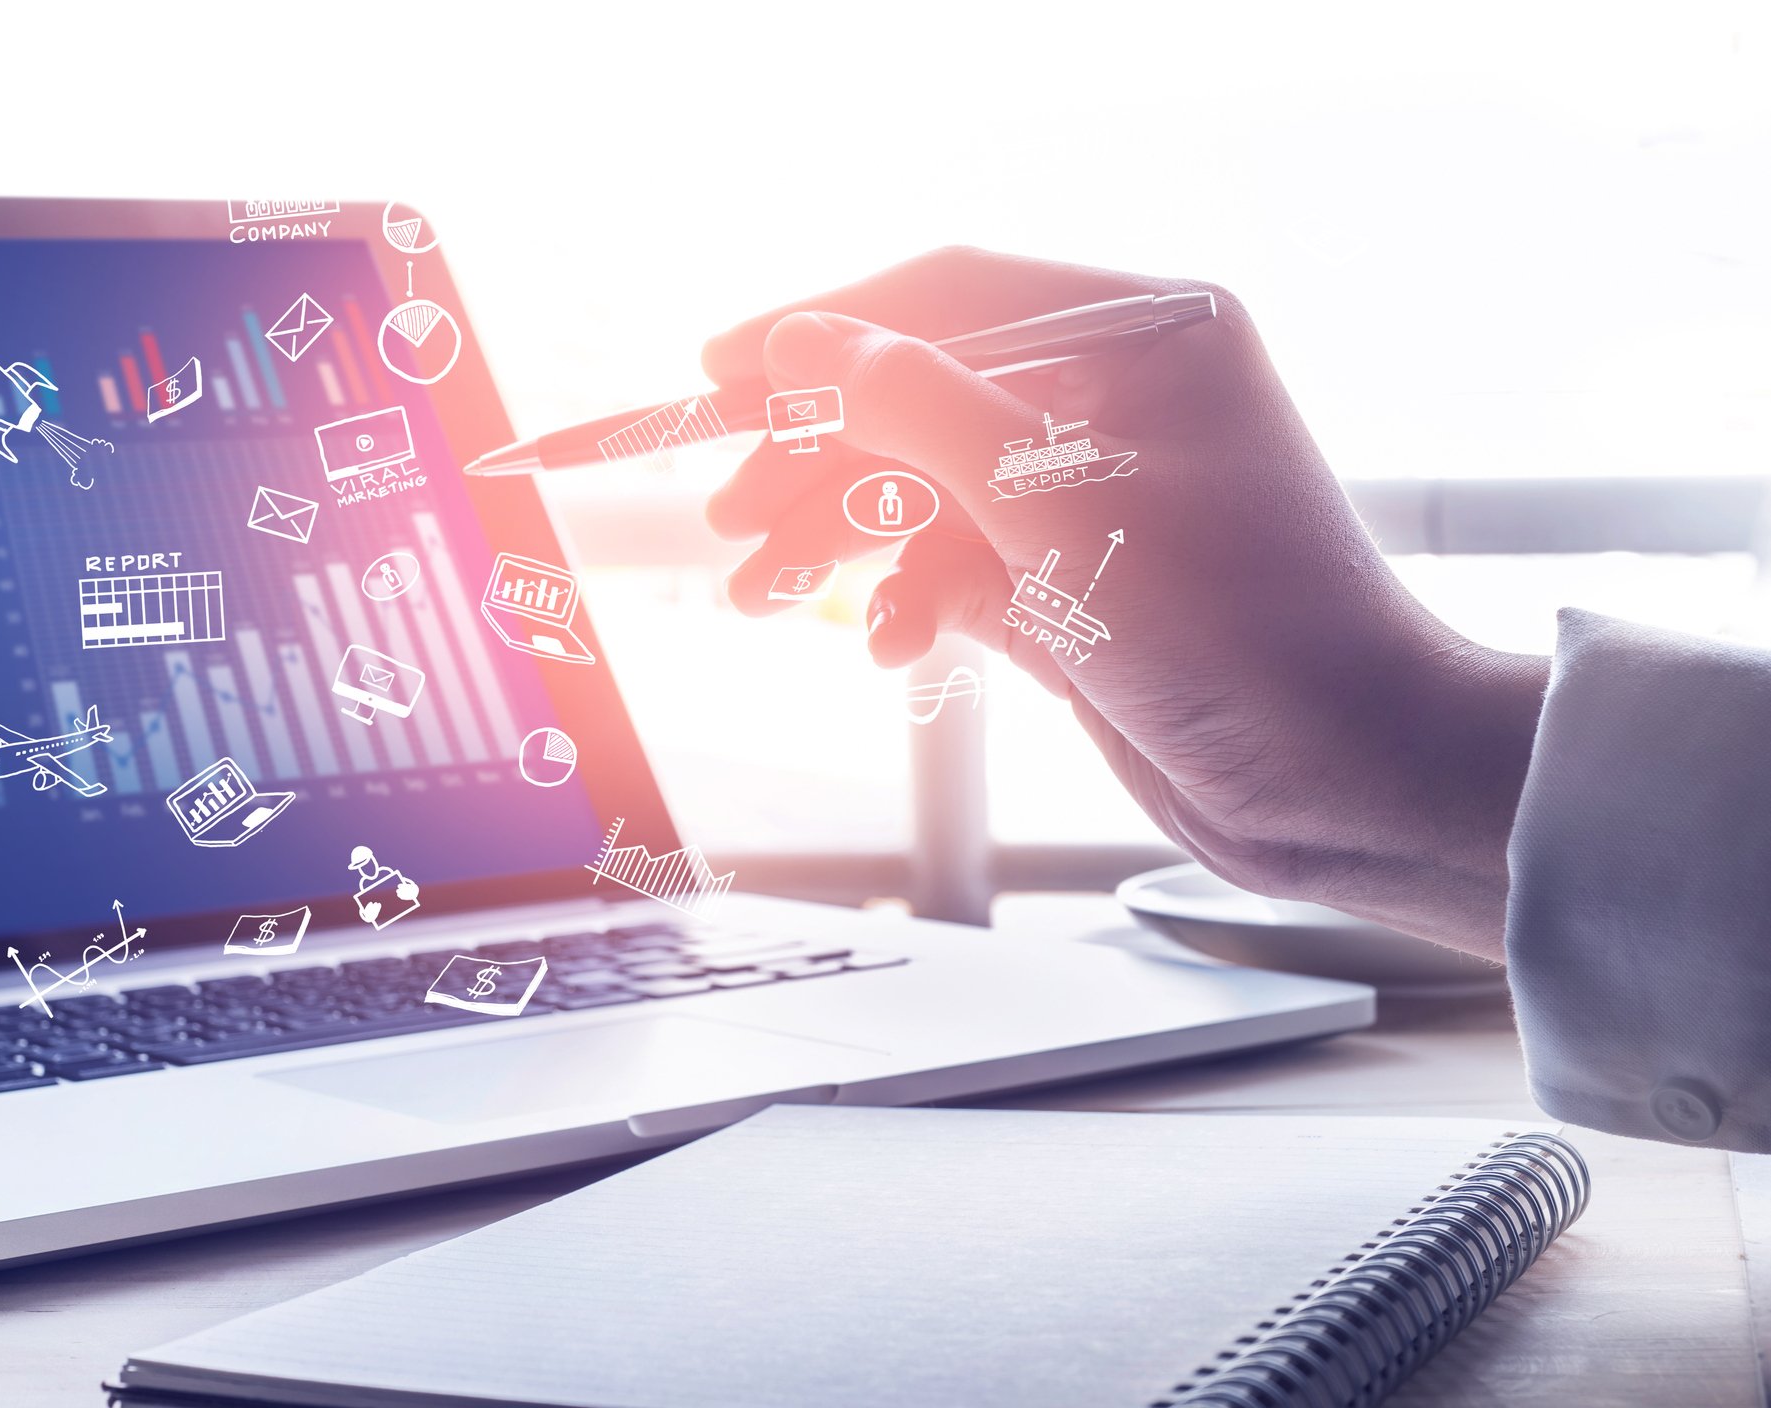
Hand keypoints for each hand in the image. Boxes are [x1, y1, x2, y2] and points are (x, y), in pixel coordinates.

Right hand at [703, 248, 1546, 955]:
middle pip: (924, 399)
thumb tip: (806, 344)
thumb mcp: (1058, 506)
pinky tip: (887, 646)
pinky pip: (962, 567)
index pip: (949, 296)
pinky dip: (912, 600)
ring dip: (844, 542)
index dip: (826, 331)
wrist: (1345, 783)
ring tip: (760, 595)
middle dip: (820, 460)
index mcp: (1145, 336)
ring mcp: (1095, 496)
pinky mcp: (1080, 583)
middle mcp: (1119, 401)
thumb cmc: (1238, 630)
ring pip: (929, 492)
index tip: (720, 369)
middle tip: (728, 516)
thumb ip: (920, 412)